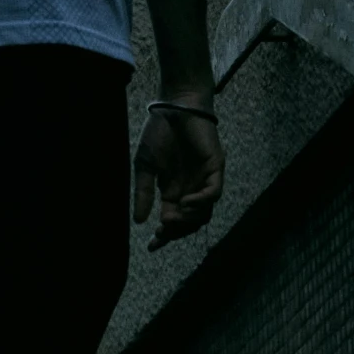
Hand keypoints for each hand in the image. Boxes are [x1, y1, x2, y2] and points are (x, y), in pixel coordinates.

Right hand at [132, 103, 223, 250]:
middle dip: (177, 230)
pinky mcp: (215, 168)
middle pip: (190, 222)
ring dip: (189, 219)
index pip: (173, 221)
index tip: (152, 246)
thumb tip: (138, 221)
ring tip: (171, 217)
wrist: (174, 106)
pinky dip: (201, 201)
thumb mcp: (145, 166)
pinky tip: (186, 203)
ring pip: (204, 211)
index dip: (164, 235)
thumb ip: (143, 193)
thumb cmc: (158, 132)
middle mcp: (191, 188)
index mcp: (173, 190)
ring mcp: (204, 179)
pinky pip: (214, 192)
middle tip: (162, 230)